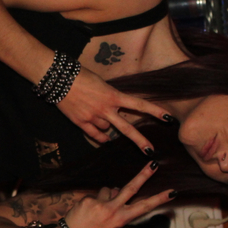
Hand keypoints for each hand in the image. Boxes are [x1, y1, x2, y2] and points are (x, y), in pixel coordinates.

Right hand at [57, 68, 173, 154]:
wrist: (58, 77)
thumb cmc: (81, 75)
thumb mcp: (102, 83)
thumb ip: (111, 97)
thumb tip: (117, 110)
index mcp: (113, 95)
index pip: (138, 105)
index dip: (154, 111)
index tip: (168, 117)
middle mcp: (105, 108)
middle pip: (126, 128)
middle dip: (140, 140)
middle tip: (151, 151)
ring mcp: (92, 117)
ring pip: (107, 129)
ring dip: (107, 125)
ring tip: (97, 112)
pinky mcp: (80, 122)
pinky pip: (95, 135)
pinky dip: (100, 137)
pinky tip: (104, 138)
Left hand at [57, 161, 175, 227]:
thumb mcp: (110, 225)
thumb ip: (116, 206)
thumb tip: (117, 189)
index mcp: (121, 220)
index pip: (144, 207)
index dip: (159, 199)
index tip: (172, 192)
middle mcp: (112, 211)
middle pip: (131, 188)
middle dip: (143, 175)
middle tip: (153, 164)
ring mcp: (100, 203)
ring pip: (108, 190)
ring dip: (105, 196)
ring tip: (96, 212)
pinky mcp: (88, 199)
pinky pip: (95, 194)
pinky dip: (93, 200)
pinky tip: (86, 212)